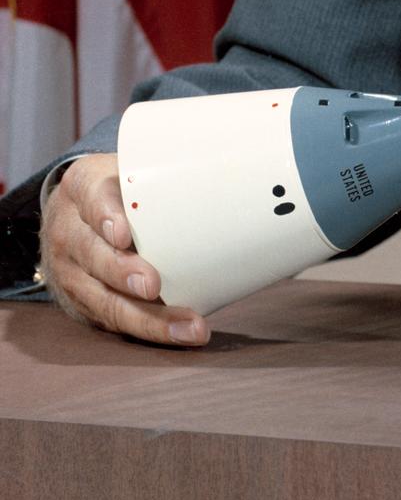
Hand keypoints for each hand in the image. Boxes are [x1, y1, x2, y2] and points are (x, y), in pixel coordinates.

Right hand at [38, 153, 208, 346]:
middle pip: (92, 254)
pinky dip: (147, 330)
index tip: (124, 234)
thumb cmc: (121, 188)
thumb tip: (232, 164)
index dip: (105, 216)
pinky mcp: (82, 302)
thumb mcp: (130, 167)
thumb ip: (167, 168)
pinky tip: (178, 335)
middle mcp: (69, 230)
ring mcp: (70, 271)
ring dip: (146, 318)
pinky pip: (113, 320)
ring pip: (103, 299)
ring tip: (187, 327)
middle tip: (153, 286)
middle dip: (122, 273)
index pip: (91, 197)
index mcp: (83, 187)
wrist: (74, 214)